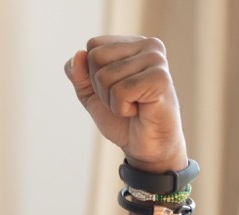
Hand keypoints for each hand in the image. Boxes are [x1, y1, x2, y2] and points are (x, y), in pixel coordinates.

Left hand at [65, 35, 187, 173]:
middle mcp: (148, 45)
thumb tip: (78, 55)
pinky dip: (121, 108)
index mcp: (134, 44)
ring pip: (105, 76)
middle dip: (100, 87)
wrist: (146, 147)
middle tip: (123, 100)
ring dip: (111, 100)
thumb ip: (79, 75)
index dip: (92, 74)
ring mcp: (156, 60)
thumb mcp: (91, 94)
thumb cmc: (122, 119)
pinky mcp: (160, 78)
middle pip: (96, 57)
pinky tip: (139, 110)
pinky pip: (120, 91)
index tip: (114, 89)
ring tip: (132, 105)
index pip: (93, 45)